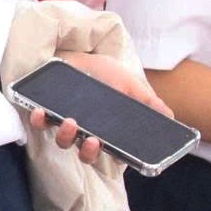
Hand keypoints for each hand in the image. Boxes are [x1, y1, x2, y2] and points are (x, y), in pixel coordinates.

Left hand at [25, 50, 172, 167]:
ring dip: (66, 136)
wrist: (81, 52)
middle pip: (87, 154)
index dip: (117, 158)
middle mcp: (88, 132)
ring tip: (70, 123)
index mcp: (109, 131)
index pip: (114, 153)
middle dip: (89, 152)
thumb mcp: (132, 84)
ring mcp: (67, 123)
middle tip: (92, 141)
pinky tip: (40, 111)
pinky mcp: (47, 112)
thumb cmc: (107, 72)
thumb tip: (170, 118)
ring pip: (64, 142)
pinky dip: (39, 120)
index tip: (119, 155)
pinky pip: (40, 124)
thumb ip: (148, 101)